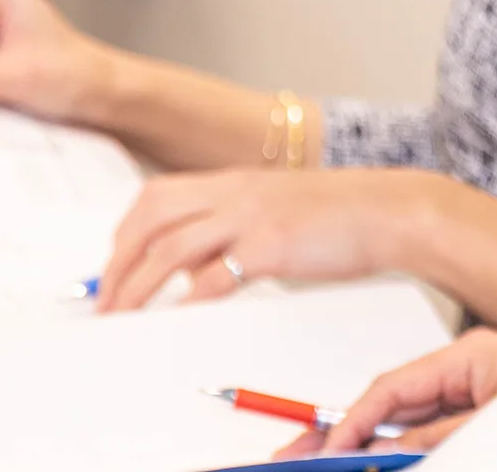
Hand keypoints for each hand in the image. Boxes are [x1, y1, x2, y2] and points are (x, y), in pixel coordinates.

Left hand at [97, 167, 435, 310]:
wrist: (390, 209)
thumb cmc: (343, 212)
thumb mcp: (277, 206)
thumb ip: (234, 222)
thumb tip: (197, 262)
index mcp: (234, 181)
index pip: (157, 196)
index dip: (125, 232)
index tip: (114, 264)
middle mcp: (235, 193)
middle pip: (150, 219)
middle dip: (117, 260)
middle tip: (106, 296)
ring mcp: (251, 218)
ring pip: (169, 249)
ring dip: (136, 287)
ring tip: (122, 315)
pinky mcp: (272, 247)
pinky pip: (214, 276)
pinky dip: (187, 298)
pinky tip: (177, 314)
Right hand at [275, 328, 496, 457]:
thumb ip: (442, 437)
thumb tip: (390, 452)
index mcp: (469, 356)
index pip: (393, 388)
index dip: (352, 422)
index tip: (325, 452)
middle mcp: (468, 373)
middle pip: (390, 408)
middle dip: (342, 434)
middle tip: (293, 460)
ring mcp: (476, 396)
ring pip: (408, 428)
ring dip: (368, 448)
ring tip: (321, 462)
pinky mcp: (488, 420)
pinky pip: (436, 437)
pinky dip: (405, 452)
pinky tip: (375, 461)